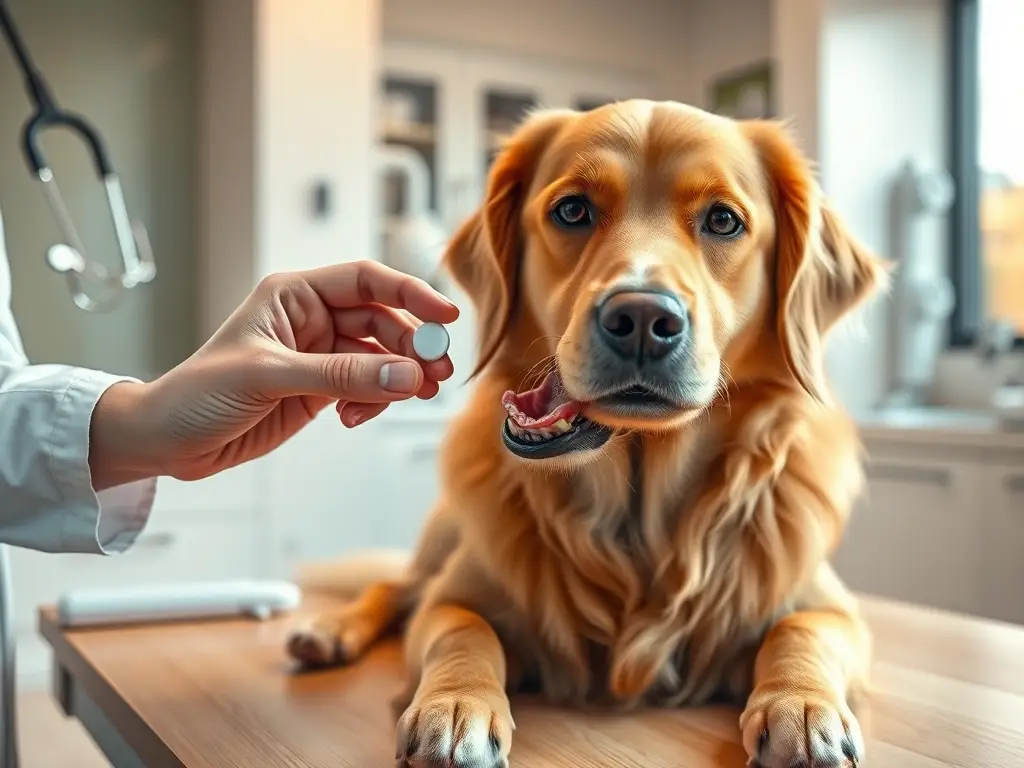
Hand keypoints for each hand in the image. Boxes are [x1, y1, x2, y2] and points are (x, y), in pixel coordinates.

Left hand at [89, 261, 458, 486]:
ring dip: (402, 377)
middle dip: (413, 347)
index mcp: (295, 294)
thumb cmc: (200, 392)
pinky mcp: (321, 391)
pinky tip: (355, 419)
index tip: (445, 317)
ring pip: (381, 358)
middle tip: (437, 374)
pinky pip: (368, 389)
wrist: (168, 441)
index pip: (366, 281)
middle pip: (384, 321)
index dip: (410, 293)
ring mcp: (319, 356)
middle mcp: (312, 319)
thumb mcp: (271, 376)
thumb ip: (343, 375)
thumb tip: (406, 375)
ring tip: (415, 397)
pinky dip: (374, 403)